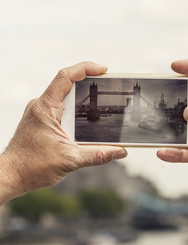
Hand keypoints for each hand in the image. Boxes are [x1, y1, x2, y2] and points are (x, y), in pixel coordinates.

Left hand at [0, 62, 127, 203]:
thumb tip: (121, 151)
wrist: (11, 176)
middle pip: (68, 85)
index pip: (66, 77)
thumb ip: (98, 155)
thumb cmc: (31, 166)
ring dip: (83, 99)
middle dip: (90, 83)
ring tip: (102, 103)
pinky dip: (77, 111)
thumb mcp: (70, 160)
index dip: (86, 68)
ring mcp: (41, 114)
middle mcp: (41, 106)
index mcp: (45, 108)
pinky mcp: (43, 122)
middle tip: (109, 86)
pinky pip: (62, 110)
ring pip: (66, 98)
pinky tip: (88, 121)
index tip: (104, 69)